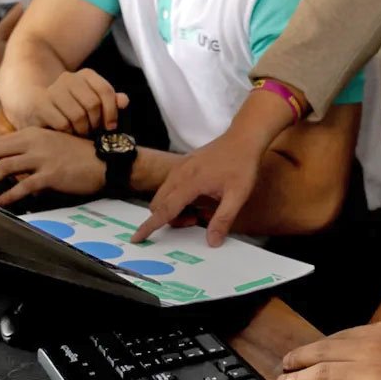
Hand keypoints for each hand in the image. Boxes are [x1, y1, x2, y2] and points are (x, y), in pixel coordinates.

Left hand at [0, 126, 104, 207]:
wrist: (105, 161)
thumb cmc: (80, 155)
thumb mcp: (52, 144)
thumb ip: (31, 152)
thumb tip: (10, 169)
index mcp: (33, 133)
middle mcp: (34, 142)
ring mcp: (42, 157)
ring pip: (3, 168)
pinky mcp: (50, 174)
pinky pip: (22, 186)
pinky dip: (7, 196)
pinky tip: (0, 203)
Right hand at [11, 68, 128, 135]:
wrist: (33, 106)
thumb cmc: (70, 109)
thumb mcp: (91, 104)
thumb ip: (110, 102)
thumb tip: (124, 101)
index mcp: (85, 75)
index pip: (105, 91)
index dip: (112, 112)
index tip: (111, 127)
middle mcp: (68, 78)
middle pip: (93, 104)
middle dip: (95, 124)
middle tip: (92, 133)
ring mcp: (53, 90)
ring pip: (78, 115)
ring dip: (82, 131)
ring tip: (80, 134)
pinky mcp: (40, 104)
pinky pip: (63, 124)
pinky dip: (68, 134)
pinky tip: (67, 135)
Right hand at [132, 122, 268, 245]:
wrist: (243, 137)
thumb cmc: (242, 164)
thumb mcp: (238, 195)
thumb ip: (223, 219)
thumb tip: (212, 242)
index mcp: (190, 183)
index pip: (164, 210)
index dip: (149, 226)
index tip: (137, 238)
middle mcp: (179, 174)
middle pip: (159, 204)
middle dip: (168, 219)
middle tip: (194, 221)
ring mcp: (180, 167)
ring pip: (162, 194)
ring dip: (171, 208)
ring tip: (198, 211)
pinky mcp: (184, 163)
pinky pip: (169, 185)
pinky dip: (174, 197)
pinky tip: (196, 198)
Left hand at [278, 321, 380, 379]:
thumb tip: (356, 360)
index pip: (339, 337)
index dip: (315, 347)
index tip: (301, 354)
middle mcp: (374, 345)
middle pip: (325, 351)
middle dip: (299, 359)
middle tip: (282, 366)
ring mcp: (373, 370)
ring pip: (325, 372)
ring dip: (300, 379)